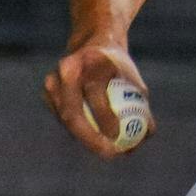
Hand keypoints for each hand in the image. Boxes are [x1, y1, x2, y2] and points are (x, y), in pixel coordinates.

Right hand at [45, 40, 153, 160]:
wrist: (92, 42)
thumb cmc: (117, 65)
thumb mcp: (131, 76)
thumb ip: (141, 102)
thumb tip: (148, 134)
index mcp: (90, 60)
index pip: (95, 92)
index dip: (105, 116)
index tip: (118, 136)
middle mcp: (67, 69)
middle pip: (73, 111)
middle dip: (90, 138)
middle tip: (110, 153)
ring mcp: (52, 81)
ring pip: (65, 119)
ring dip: (85, 139)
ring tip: (106, 152)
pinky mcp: (47, 93)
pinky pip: (63, 119)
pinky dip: (79, 132)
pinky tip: (95, 141)